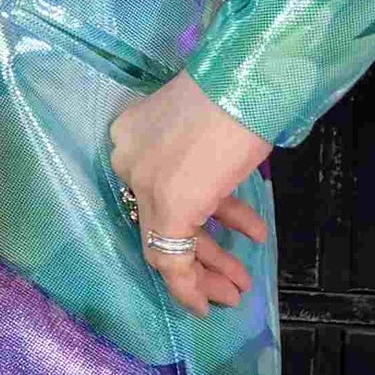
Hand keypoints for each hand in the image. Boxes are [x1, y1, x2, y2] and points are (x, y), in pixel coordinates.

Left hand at [106, 74, 272, 316]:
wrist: (246, 82)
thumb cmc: (235, 96)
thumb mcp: (204, 125)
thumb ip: (193, 155)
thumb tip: (210, 183)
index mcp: (130, 136)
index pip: (149, 191)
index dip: (179, 221)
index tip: (205, 242)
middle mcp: (128, 161)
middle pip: (159, 221)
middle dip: (202, 257)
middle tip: (231, 283)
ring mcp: (146, 184)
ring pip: (168, 242)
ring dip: (211, 269)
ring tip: (240, 289)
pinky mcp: (169, 205)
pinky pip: (172, 259)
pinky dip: (194, 284)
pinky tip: (226, 292)